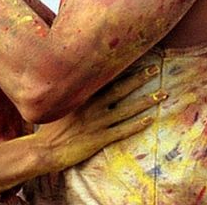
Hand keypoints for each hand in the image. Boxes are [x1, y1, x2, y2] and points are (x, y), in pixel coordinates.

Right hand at [32, 65, 163, 172]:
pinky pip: (122, 130)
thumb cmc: (51, 128)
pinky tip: (150, 120)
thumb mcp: (60, 104)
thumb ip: (73, 92)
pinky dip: (136, 125)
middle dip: (139, 78)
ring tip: (162, 94)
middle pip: (120, 89)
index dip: (122, 68)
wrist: (44, 149)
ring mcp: (97, 123)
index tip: (136, 57)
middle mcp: (92, 106)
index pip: (106, 78)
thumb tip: (81, 80)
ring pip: (126, 109)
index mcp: (82, 95)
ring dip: (145, 101)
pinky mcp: (99, 139)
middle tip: (155, 69)